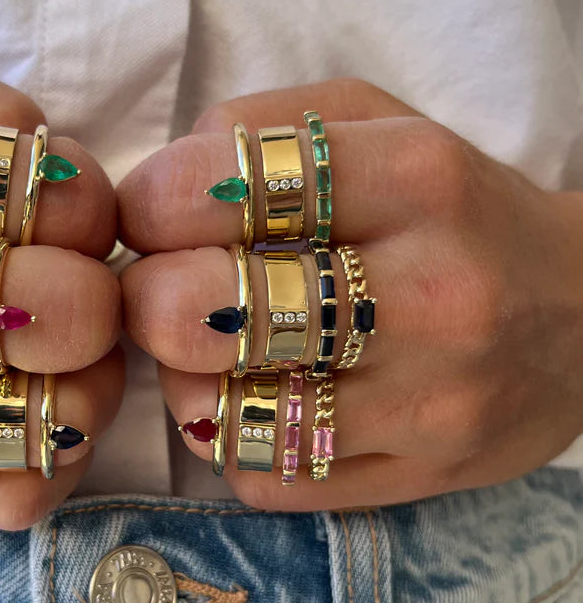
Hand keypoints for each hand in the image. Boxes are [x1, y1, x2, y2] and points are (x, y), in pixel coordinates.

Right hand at [0, 53, 121, 527]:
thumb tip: (77, 183)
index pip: (38, 189)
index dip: (91, 204)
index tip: (65, 216)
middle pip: (57, 309)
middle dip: (99, 296)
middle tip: (73, 287)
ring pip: (52, 415)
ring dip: (94, 381)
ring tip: (63, 352)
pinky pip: (18, 493)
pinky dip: (61, 457)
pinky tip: (35, 408)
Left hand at [118, 78, 582, 509]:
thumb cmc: (454, 212)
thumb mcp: (379, 124)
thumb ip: (260, 127)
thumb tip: (153, 191)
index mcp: (416, 178)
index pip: (226, 186)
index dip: (151, 204)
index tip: (152, 216)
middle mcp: (430, 294)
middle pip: (207, 311)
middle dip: (148, 302)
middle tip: (158, 294)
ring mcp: (429, 401)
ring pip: (227, 412)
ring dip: (186, 382)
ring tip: (210, 354)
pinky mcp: (420, 476)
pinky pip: (266, 478)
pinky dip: (232, 442)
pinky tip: (258, 402)